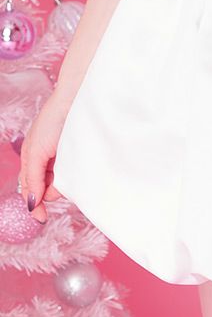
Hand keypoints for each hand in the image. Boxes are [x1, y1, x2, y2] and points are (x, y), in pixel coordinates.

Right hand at [18, 89, 72, 222]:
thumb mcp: (37, 152)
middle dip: (50, 191)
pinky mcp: (75, 150)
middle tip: (60, 183)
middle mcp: (44, 158)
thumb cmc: (53, 121)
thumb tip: (32, 203)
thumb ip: (33, 178)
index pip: (30, 189)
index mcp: (31, 158)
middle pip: (44, 187)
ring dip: (62, 182)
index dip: (35, 205)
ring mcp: (60, 154)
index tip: (42, 218)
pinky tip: (77, 167)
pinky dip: (72, 174)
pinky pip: (71, 171)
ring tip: (70, 168)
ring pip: (58, 181)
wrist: (75, 98)